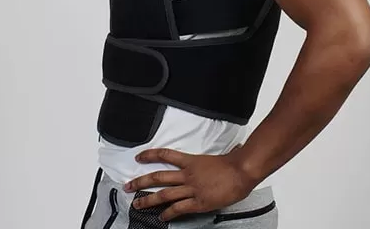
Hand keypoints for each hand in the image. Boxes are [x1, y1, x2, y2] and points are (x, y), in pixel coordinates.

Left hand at [123, 145, 257, 221]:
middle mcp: (187, 174)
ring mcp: (191, 189)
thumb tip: (220, 151)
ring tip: (137, 205)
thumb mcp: (216, 156)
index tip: (139, 157)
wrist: (241, 172)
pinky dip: (169, 214)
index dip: (150, 155)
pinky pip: (179, 209)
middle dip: (141, 181)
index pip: (165, 155)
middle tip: (128, 185)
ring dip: (149, 200)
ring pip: (164, 194)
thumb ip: (209, 158)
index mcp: (191, 161)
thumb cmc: (232, 163)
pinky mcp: (198, 203)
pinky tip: (162, 218)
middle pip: (159, 177)